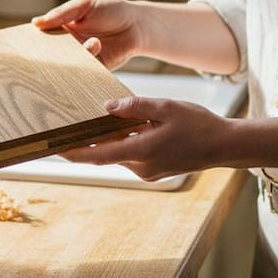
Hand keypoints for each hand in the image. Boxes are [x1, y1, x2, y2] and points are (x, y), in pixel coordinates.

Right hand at [32, 0, 144, 69]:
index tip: (21, 44)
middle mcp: (68, 46)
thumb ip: (62, 13)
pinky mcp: (94, 70)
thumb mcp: (84, 5)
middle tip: (45, 53)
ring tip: (93, 41)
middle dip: (46, 56)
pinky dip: (84, 67)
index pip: (41, 37)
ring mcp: (80, 59)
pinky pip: (83, 73)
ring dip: (73, 57)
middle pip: (50, 55)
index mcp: (61, 29)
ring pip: (67, 65)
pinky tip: (96, 50)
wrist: (137, 25)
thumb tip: (36, 22)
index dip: (31, 41)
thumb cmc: (111, 10)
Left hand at [58, 96, 231, 180]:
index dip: (73, 152)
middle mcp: (141, 167)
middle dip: (85, 142)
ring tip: (88, 121)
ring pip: (118, 154)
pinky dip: (122, 143)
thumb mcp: (166, 108)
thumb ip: (135, 106)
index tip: (53, 147)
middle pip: (105, 154)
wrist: (224, 146)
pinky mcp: (153, 170)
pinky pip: (130, 155)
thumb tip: (107, 106)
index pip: (98, 155)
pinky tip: (120, 126)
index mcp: (142, 152)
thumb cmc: (198, 125)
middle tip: (63, 127)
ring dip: (106, 141)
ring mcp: (148, 171)